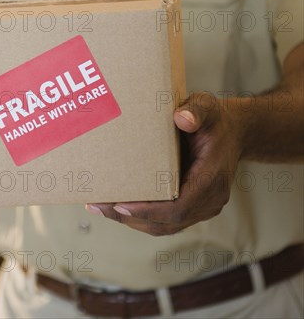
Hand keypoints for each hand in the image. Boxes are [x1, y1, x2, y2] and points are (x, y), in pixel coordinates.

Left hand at [86, 93, 244, 235]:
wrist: (234, 132)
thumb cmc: (216, 120)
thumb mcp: (207, 107)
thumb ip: (196, 111)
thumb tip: (181, 118)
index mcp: (212, 179)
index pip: (179, 207)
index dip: (149, 210)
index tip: (121, 205)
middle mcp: (209, 200)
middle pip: (166, 222)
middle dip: (130, 217)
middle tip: (98, 205)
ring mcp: (202, 207)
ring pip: (163, 225)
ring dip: (130, 220)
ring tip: (99, 207)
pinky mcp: (192, 206)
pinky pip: (165, 219)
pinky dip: (140, 216)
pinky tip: (116, 206)